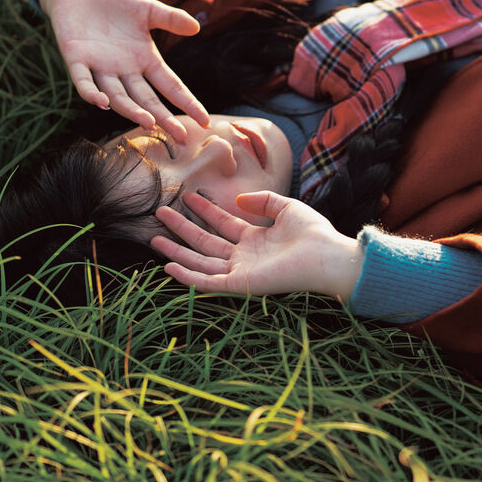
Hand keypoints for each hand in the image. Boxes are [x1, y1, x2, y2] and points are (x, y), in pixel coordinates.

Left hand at [37, 0, 208, 139]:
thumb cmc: (116, 3)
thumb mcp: (147, 9)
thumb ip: (170, 18)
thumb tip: (197, 27)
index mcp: (145, 60)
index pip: (170, 86)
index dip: (187, 103)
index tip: (205, 121)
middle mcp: (124, 70)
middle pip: (146, 99)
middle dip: (163, 118)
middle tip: (180, 136)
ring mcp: (100, 67)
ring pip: (118, 96)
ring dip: (132, 110)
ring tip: (149, 122)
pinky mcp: (76, 58)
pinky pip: (83, 80)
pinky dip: (91, 92)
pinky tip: (103, 102)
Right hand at [150, 192, 364, 300]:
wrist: (326, 256)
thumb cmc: (313, 233)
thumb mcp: (286, 207)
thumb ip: (263, 201)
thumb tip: (237, 200)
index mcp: (255, 239)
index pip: (223, 223)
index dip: (205, 210)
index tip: (188, 197)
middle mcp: (244, 256)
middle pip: (205, 242)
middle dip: (182, 228)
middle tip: (160, 213)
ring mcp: (240, 271)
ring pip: (201, 261)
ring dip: (177, 251)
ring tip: (154, 238)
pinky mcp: (239, 284)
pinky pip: (208, 282)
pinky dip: (188, 276)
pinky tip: (169, 266)